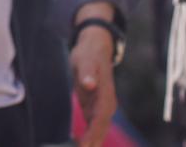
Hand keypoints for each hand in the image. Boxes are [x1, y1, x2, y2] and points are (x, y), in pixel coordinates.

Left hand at [70, 20, 117, 146]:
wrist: (94, 49)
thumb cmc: (89, 54)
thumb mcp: (85, 59)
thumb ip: (87, 72)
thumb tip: (89, 84)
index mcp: (106, 94)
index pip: (100, 118)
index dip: (93, 133)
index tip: (85, 145)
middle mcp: (106, 103)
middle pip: (101, 128)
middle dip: (93, 142)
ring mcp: (101, 107)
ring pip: (97, 129)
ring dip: (91, 142)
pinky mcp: (94, 107)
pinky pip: (92, 125)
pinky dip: (87, 136)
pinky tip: (79, 144)